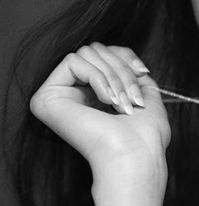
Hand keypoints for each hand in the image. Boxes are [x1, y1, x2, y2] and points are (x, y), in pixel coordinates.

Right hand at [30, 43, 170, 184]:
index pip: (102, 53)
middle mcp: (72, 95)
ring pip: (86, 53)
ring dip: (114, 76)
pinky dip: (98, 78)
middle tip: (133, 98)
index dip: (124, 56)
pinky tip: (107, 101)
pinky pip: (73, 62)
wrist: (136, 154)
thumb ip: (134, 75)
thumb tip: (129, 59)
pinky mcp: (45, 98)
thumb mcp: (147, 96)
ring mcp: (57, 97)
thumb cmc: (145, 136)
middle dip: (122, 69)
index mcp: (93, 95)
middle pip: (95, 50)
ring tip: (123, 104)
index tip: (143, 73)